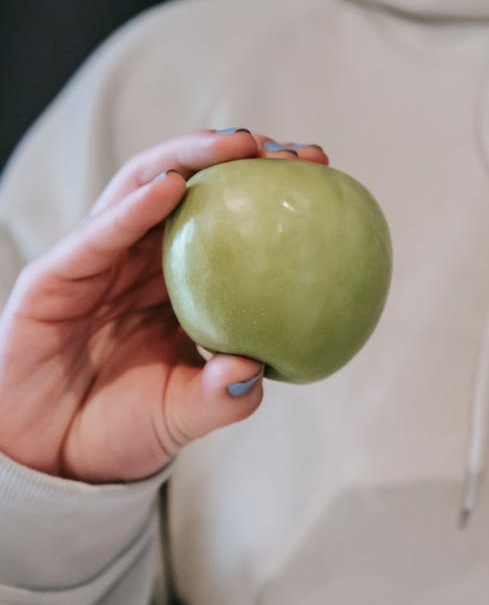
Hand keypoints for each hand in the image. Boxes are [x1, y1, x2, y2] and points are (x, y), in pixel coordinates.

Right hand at [0, 129, 327, 482]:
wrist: (51, 461)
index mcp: (176, 284)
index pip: (226, 221)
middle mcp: (138, 261)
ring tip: (238, 143)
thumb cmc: (123, 430)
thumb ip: (223, 396)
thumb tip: (255, 371)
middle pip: (189, 188)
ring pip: (141, 190)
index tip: (321, 174)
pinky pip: (98, 237)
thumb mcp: (186, 415)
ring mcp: (96, 263)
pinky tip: (170, 185)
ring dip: (189, 158)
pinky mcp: (54, 277)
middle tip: (291, 152)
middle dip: (237, 157)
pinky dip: (134, 208)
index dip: (269, 192)